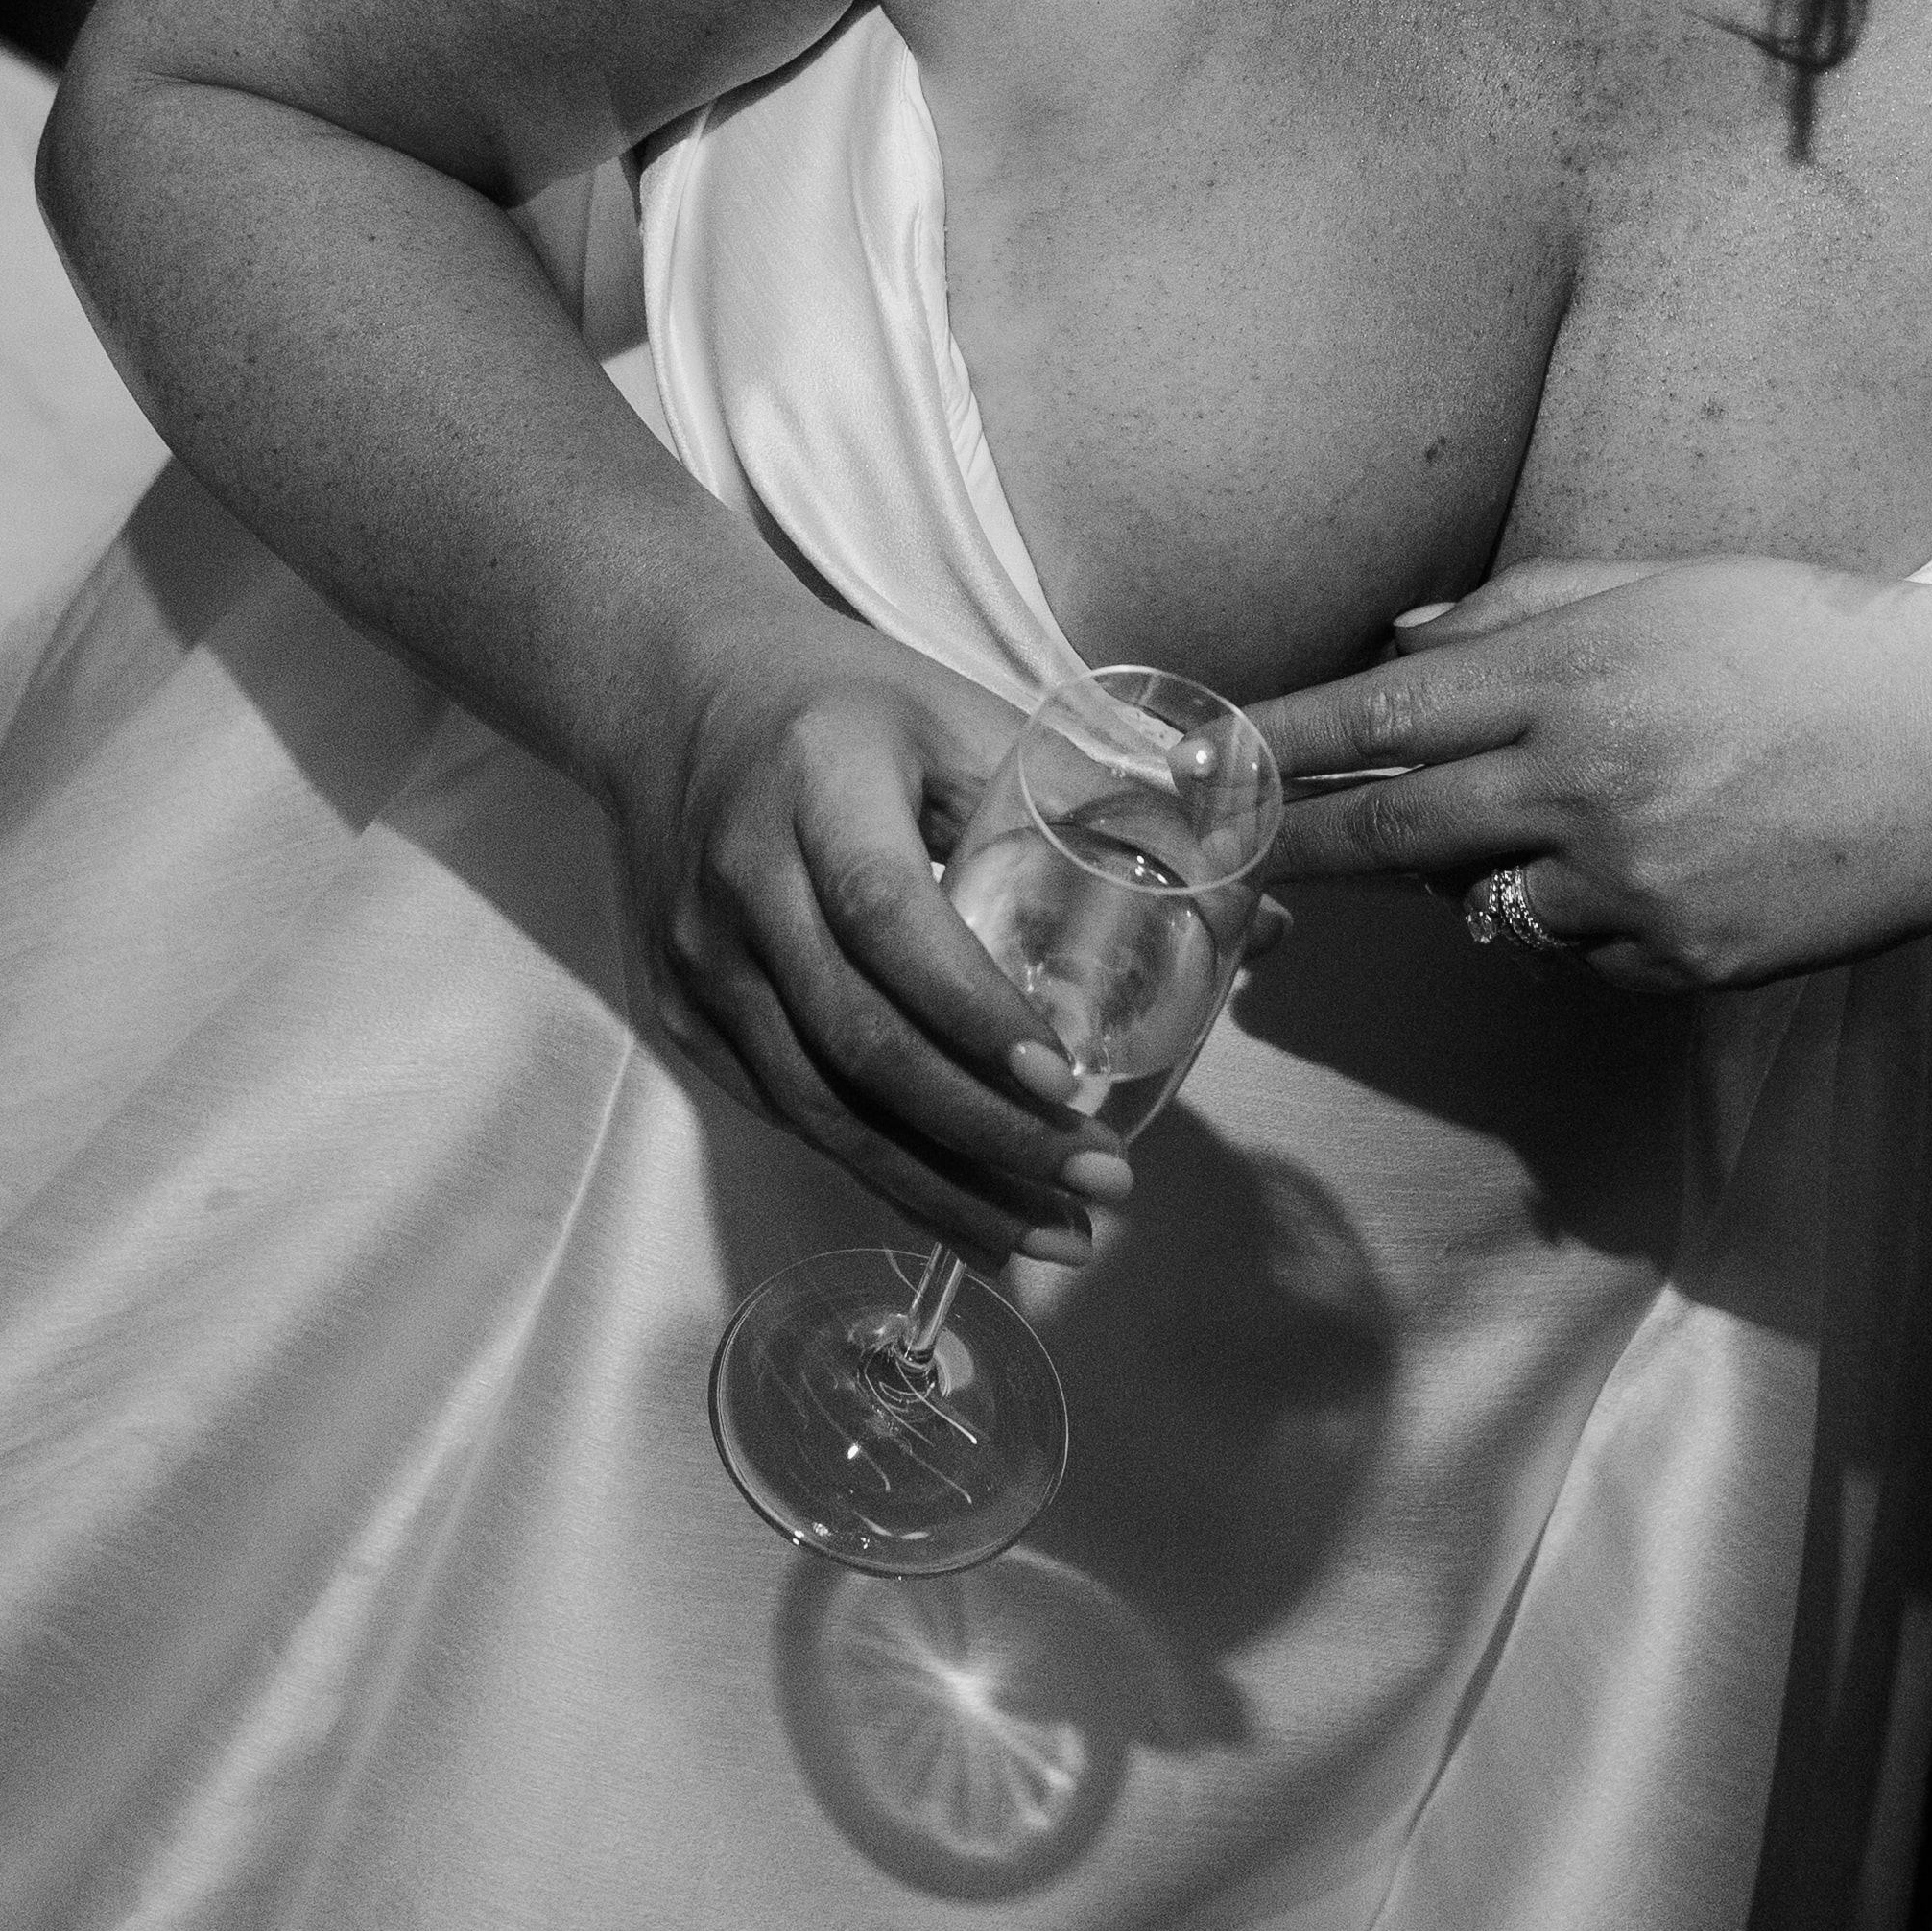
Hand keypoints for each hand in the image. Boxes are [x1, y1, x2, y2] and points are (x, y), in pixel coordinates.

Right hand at [632, 627, 1134, 1255]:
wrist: (667, 692)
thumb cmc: (842, 703)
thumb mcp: (959, 715)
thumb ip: (1099, 805)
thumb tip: (1264, 920)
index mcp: (816, 787)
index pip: (889, 918)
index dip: (974, 1011)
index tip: (1069, 1079)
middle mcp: (742, 883)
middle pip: (859, 1039)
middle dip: (986, 1134)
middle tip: (1099, 1188)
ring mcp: (700, 960)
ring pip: (819, 1106)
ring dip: (940, 1186)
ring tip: (1051, 1237)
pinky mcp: (680, 1013)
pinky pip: (787, 1114)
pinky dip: (878, 1172)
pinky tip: (963, 1211)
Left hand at [1259, 558, 1931, 990]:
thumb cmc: (1816, 647)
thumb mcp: (1667, 587)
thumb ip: (1521, 612)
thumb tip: (1401, 642)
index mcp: (1573, 674)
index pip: (1380, 716)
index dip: (1277, 744)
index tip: (1201, 760)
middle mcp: (1584, 783)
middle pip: (1393, 832)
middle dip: (1300, 845)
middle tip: (1229, 855)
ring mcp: (1629, 884)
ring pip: (1485, 903)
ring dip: (1479, 874)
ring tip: (1563, 821)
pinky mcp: (1678, 961)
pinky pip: (1579, 954)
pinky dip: (1583, 921)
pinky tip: (1660, 867)